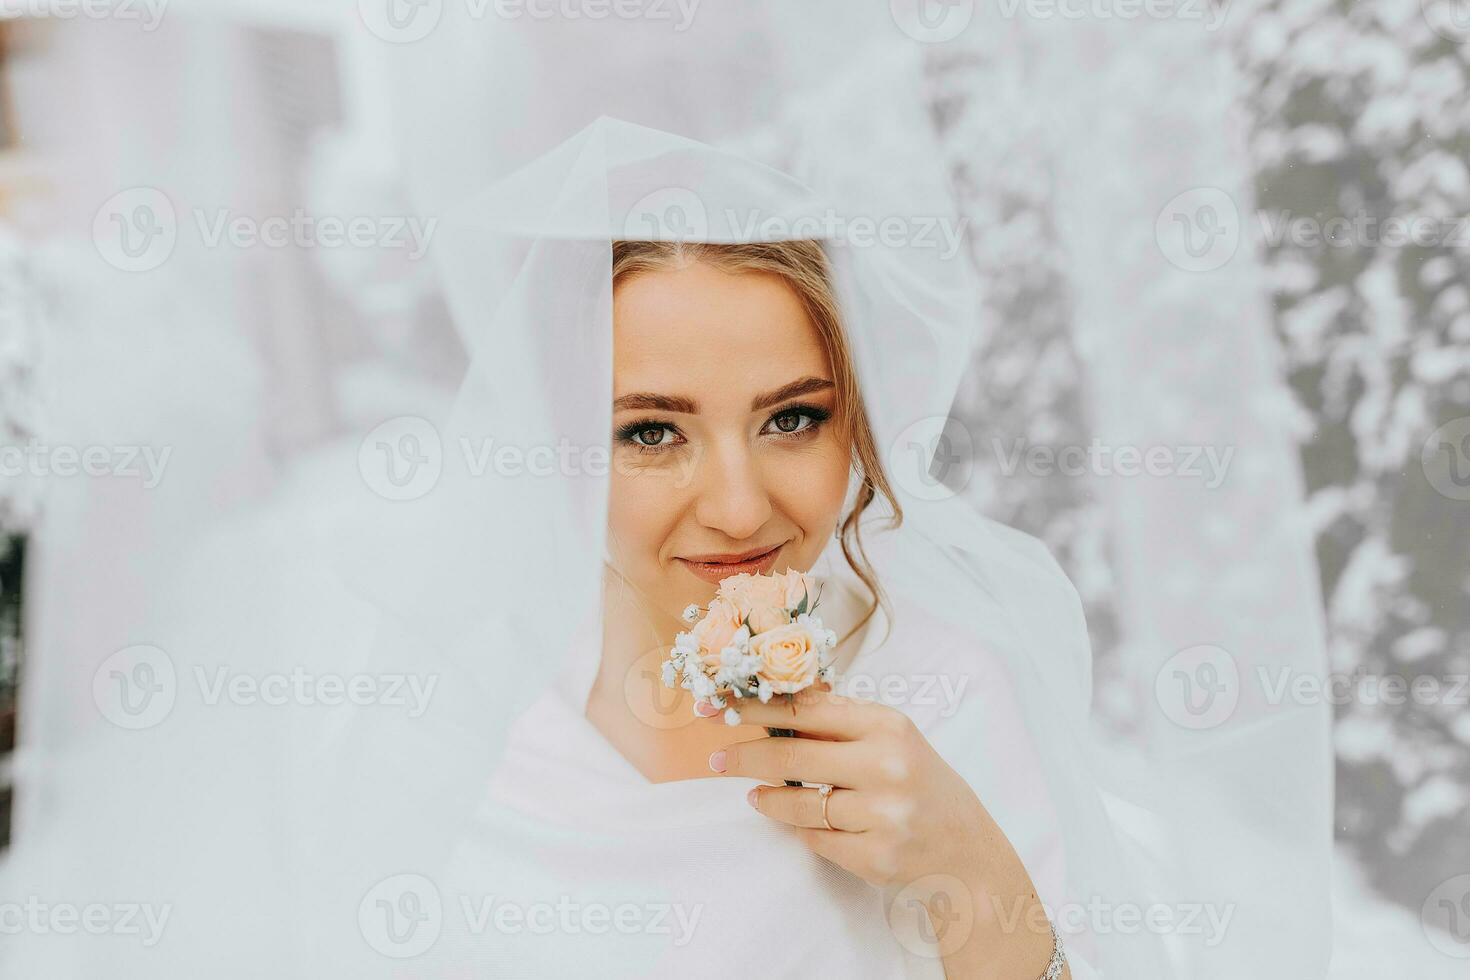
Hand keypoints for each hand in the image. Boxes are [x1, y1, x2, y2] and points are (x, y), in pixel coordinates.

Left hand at [699, 684, 1066, 978]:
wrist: (966, 851)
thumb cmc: (920, 784)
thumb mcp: (892, 739)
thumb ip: (840, 721)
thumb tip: (772, 700)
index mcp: (887, 726)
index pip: (806, 710)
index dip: (755, 708)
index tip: (718, 706)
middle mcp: (887, 767)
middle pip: (791, 757)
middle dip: (743, 756)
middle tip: (714, 758)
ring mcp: (882, 815)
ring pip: (798, 804)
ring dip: (767, 799)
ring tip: (754, 794)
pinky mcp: (875, 857)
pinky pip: (814, 840)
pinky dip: (800, 830)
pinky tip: (799, 822)